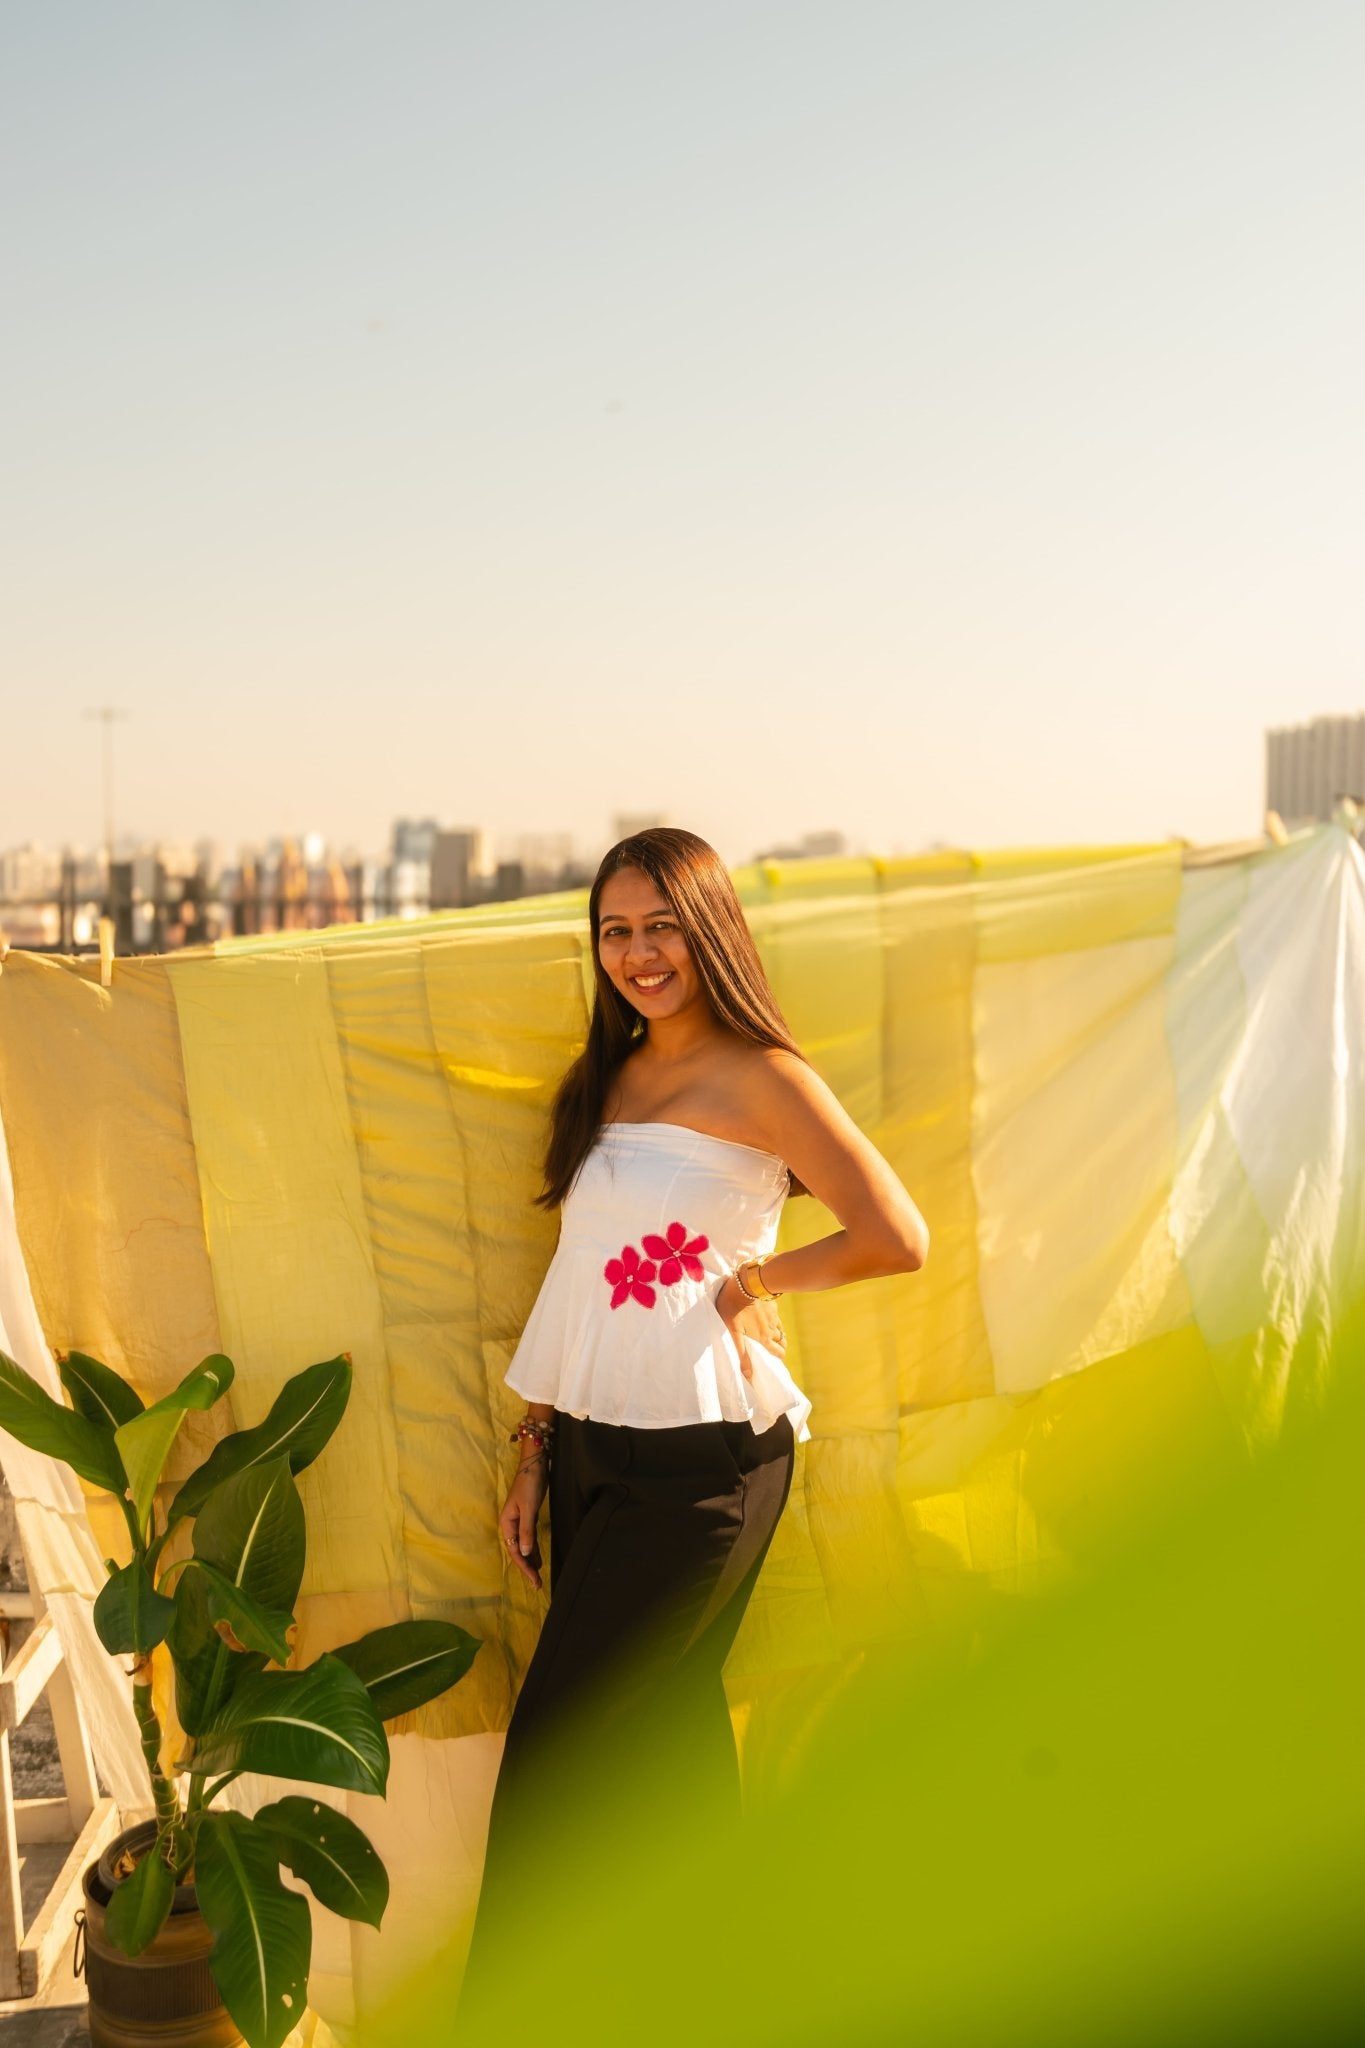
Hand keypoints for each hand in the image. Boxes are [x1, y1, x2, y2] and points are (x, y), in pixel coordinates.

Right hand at [498, 1459, 546, 1589]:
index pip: (515, 1550)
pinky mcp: (528, 1517)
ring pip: (524, 1546)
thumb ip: (527, 1531)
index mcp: (506, 1523)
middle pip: (518, 1551)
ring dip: (531, 1560)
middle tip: (537, 1584)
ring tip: (538, 1576)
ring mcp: (519, 1521)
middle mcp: (511, 1524)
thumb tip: (526, 1553)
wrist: (534, 1465)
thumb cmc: (529, 1484)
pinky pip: (530, 1537)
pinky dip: (534, 1548)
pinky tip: (538, 1558)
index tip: (534, 1580)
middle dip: (527, 1567)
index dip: (524, 1567)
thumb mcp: (528, 1508)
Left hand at [714, 1274, 786, 1381]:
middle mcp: (773, 1328)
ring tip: (770, 1336)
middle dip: (779, 1347)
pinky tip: (768, 1319)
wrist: (746, 1282)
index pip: (779, 1353)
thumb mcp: (734, 1332)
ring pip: (781, 1329)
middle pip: (782, 1342)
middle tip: (772, 1349)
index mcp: (764, 1338)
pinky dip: (775, 1322)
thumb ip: (742, 1353)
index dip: (779, 1357)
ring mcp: (774, 1316)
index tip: (774, 1359)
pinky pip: (777, 1317)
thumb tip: (748, 1376)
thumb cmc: (734, 1308)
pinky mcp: (772, 1305)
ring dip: (778, 1335)